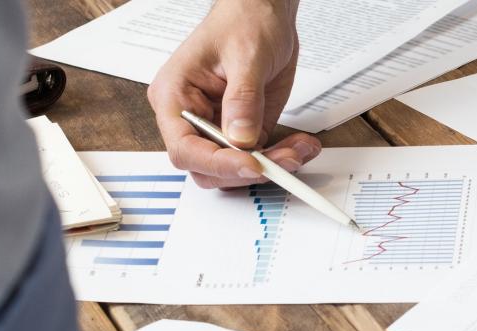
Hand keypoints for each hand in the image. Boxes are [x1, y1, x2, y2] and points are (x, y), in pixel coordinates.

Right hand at [147, 0, 321, 188]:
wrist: (264, 11)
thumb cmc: (243, 21)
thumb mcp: (245, 55)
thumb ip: (243, 98)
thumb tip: (240, 137)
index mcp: (175, 96)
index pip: (184, 147)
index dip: (216, 162)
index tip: (251, 164)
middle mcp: (193, 117)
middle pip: (208, 167)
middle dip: (248, 169)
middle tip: (283, 161)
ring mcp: (220, 125)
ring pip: (236, 168)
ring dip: (271, 165)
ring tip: (299, 150)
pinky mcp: (245, 129)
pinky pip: (259, 156)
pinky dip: (282, 156)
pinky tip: (301, 145)